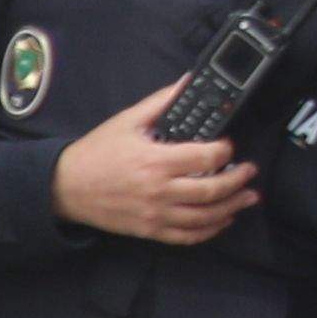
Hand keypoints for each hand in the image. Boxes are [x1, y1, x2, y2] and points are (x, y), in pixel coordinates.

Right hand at [51, 84, 256, 243]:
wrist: (66, 187)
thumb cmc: (96, 153)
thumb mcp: (128, 121)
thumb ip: (161, 102)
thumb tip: (188, 81)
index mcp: (156, 161)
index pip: (205, 157)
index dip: (225, 151)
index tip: (230, 146)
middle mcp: (159, 191)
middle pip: (212, 190)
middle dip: (239, 180)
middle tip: (250, 171)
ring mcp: (155, 215)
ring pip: (205, 217)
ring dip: (232, 207)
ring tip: (248, 197)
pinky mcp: (150, 231)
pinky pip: (187, 236)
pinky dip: (210, 230)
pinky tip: (222, 220)